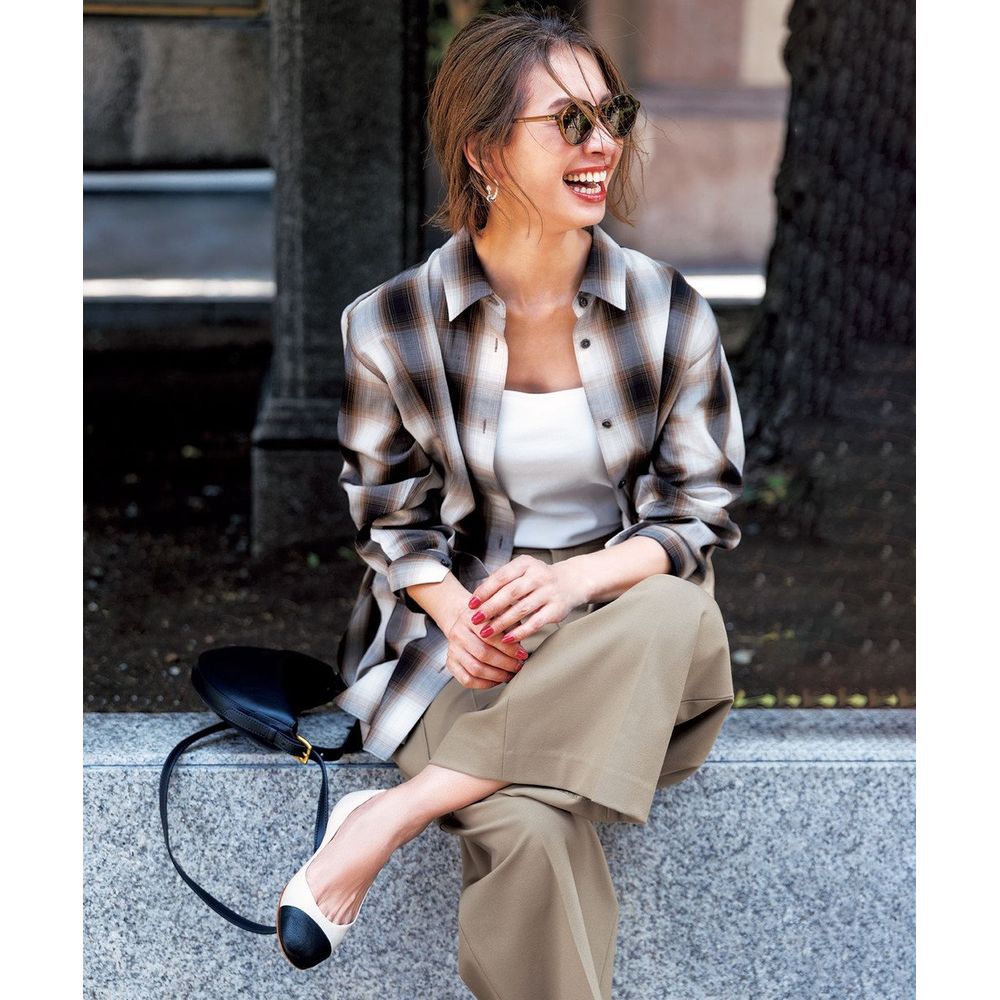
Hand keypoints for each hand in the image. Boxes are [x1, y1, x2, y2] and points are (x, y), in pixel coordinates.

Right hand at [441, 598, 530, 688]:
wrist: (464, 621)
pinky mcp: (451, 663)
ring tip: (510, 674)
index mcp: (470, 617)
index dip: (509, 648)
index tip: (522, 654)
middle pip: (483, 654)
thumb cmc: (487, 618)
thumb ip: (510, 622)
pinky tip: (497, 680)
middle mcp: (458, 633)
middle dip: (505, 663)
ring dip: (497, 675)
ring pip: (475, 669)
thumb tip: (524, 636)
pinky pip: (467, 680)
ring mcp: (453, 649)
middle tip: (519, 666)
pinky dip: (485, 684)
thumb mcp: (499, 611)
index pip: (491, 636)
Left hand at [467, 556, 587, 646]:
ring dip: (501, 623)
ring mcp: (549, 592)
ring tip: (486, 632)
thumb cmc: (538, 579)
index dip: (484, 591)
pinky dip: (520, 632)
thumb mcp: (522, 571)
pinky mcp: (556, 609)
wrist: (571, 581)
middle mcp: (538, 576)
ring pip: (521, 609)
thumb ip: (502, 580)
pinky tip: (507, 640)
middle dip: (490, 608)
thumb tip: (476, 597)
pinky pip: (535, 622)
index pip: (501, 577)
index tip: (471, 604)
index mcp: (525, 564)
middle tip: (475, 620)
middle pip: (510, 593)